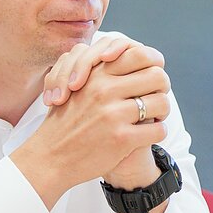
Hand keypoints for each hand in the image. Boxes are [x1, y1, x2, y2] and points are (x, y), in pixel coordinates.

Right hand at [13, 41, 170, 205]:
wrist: (50, 158)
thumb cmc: (65, 122)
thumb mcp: (76, 86)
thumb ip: (99, 71)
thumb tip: (130, 55)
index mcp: (96, 74)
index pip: (140, 54)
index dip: (152, 64)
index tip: (148, 77)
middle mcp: (105, 90)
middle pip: (157, 76)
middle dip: (162, 87)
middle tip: (156, 98)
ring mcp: (114, 114)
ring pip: (162, 102)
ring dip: (162, 111)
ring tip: (154, 117)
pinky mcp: (121, 139)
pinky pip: (158, 129)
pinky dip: (157, 132)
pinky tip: (146, 134)